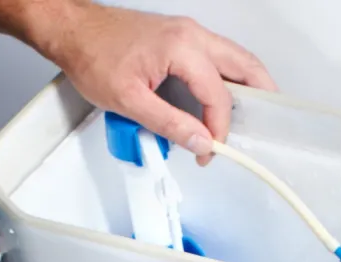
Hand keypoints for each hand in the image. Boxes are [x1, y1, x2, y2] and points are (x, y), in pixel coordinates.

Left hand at [49, 5, 276, 163]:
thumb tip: (199, 141)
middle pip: (242, 64)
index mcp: (181, 47)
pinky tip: (222, 96)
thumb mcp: (130, 101)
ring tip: (249, 113)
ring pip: (232, 57)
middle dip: (259, 95)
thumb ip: (169, 124)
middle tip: (265, 123)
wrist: (74, 31)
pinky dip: (226, 76)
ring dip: (245, 85)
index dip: (218, 128)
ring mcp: (187, 32)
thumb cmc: (94, 56)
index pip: (217, 94)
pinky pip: (215, 55)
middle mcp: (191, 34)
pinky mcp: (179, 36)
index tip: (209, 151)